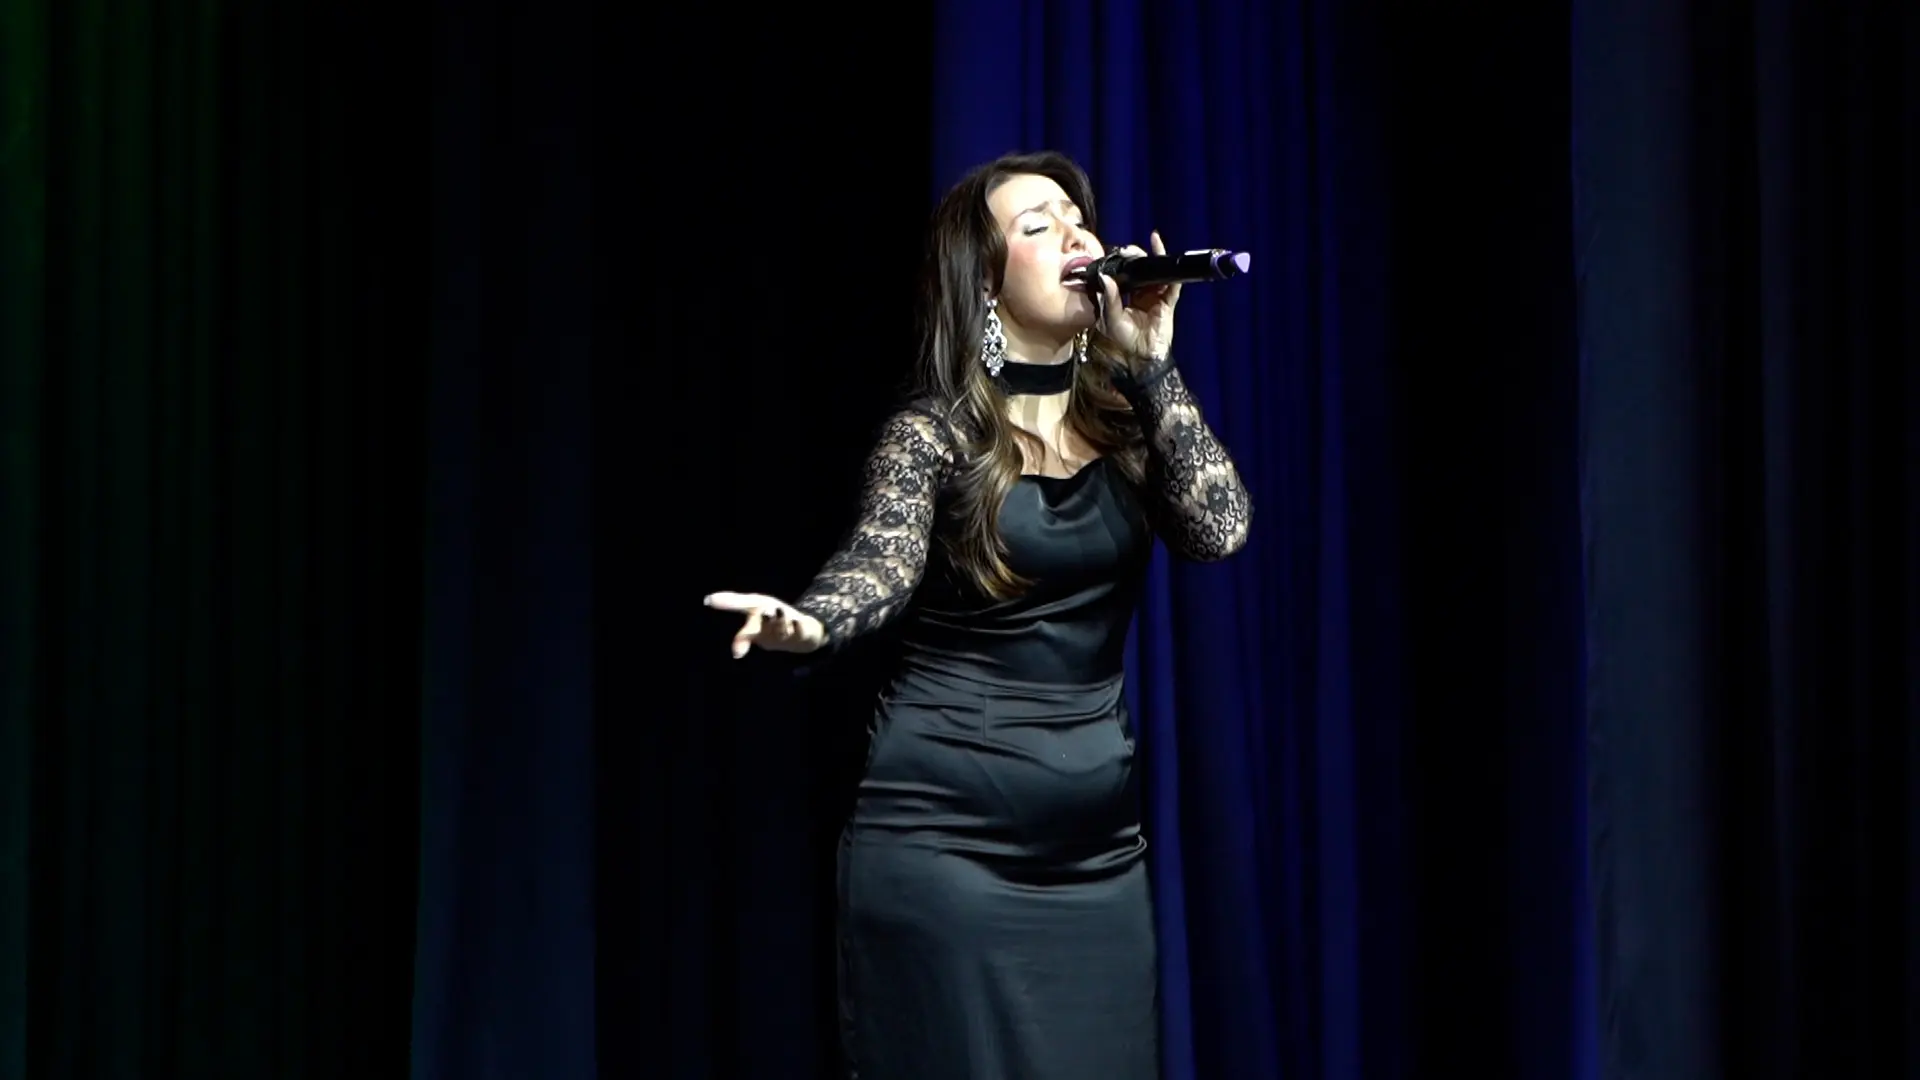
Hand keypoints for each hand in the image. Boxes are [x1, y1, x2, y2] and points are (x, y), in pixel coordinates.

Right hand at [703, 591, 824, 658]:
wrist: (803, 633)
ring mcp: (787, 634)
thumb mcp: (754, 605)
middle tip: (762, 613)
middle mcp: (770, 634)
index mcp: (757, 630)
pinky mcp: (803, 632)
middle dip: (762, 623)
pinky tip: (797, 621)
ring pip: (782, 629)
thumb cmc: (773, 618)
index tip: (736, 652)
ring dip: (779, 621)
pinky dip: (798, 626)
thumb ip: (733, 602)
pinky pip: (801, 631)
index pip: (746, 634)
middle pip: (764, 629)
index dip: (740, 640)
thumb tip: (708, 600)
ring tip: (776, 611)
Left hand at [1095, 229, 1179, 365]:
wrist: (1144, 355)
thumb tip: (1105, 277)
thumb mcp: (1111, 319)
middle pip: (1140, 269)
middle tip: (1129, 250)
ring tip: (1146, 245)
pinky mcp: (1168, 300)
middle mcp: (1141, 293)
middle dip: (1135, 257)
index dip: (1121, 263)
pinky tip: (1161, 250)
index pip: (1124, 274)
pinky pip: (1171, 281)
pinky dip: (1169, 266)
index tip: (1115, 252)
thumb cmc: (1126, 340)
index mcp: (1126, 296)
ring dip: (1151, 258)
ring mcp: (1156, 295)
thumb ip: (1109, 299)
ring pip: (1155, 272)